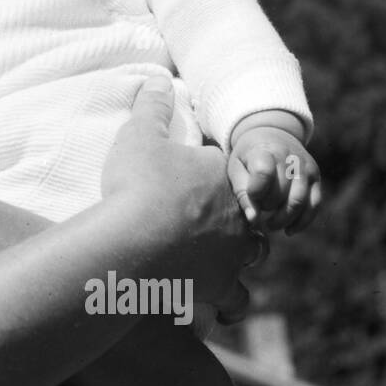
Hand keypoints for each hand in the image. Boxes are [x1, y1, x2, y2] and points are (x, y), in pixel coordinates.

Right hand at [100, 76, 261, 321]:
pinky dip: (228, 303)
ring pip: (253, 256)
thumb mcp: (139, 136)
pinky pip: (235, 301)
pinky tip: (214, 304)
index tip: (192, 180)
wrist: (132, 242)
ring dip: (240, 257)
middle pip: (251, 214)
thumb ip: (151, 108)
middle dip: (236, 216)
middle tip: (206, 221)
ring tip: (218, 260)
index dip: (213, 174)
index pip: (230, 171)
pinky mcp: (219, 287)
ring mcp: (233, 254)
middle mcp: (238, 215)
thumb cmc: (136, 185)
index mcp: (222, 177)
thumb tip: (156, 80)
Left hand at [227, 126, 321, 233]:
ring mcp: (306, 168)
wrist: (273, 135)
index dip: (255, 191)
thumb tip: (253, 220)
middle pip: (281, 192)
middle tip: (258, 210)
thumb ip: (242, 193)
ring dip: (283, 219)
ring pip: (299, 202)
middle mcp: (290, 158)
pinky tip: (289, 230)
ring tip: (270, 224)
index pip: (264, 173)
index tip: (250, 196)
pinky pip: (315, 204)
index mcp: (265, 151)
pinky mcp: (316, 177)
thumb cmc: (249, 157)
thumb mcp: (237, 168)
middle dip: (267, 208)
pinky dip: (302, 221)